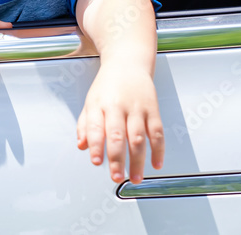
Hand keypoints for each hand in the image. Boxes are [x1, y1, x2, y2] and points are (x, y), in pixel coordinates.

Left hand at [76, 63, 164, 183]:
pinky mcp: (153, 109)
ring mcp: (137, 108)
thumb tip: (81, 146)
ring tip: (135, 178)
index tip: (97, 162)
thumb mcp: (90, 101)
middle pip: (117, 135)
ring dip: (137, 161)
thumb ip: (85, 125)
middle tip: (116, 176)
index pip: (95, 127)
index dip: (95, 146)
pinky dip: (159, 150)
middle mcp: (117, 106)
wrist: (128, 62)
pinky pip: (157, 132)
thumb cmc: (107, 85)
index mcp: (98, 104)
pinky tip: (156, 164)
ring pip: (138, 138)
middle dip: (117, 159)